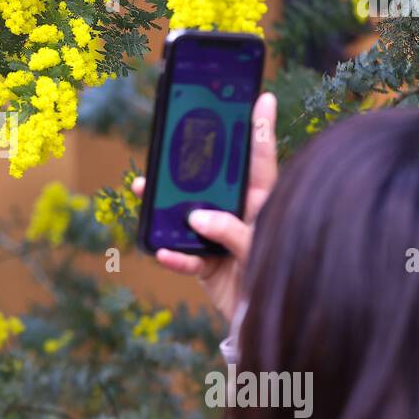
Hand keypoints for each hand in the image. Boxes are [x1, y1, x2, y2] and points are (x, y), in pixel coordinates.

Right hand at [132, 91, 277, 322]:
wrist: (263, 322)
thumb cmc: (275, 276)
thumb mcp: (260, 248)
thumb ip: (233, 231)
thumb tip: (198, 219)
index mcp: (262, 203)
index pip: (261, 161)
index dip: (261, 129)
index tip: (263, 97)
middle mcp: (238, 215)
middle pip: (210, 182)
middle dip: (186, 162)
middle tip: (171, 138)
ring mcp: (218, 238)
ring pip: (186, 214)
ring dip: (163, 204)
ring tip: (143, 188)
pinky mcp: (205, 267)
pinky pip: (184, 259)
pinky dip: (173, 257)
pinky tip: (162, 252)